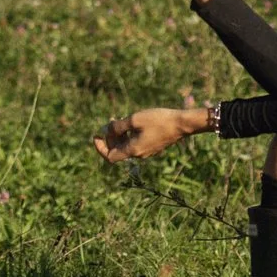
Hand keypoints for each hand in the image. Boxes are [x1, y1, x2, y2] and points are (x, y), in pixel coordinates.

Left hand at [92, 106, 207, 162]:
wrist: (182, 124)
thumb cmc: (158, 120)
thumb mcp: (134, 120)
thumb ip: (118, 126)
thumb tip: (107, 130)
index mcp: (133, 150)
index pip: (110, 157)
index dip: (100, 148)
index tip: (95, 136)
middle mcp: (139, 154)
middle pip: (117, 151)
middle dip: (110, 137)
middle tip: (109, 122)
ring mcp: (147, 151)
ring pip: (126, 146)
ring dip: (119, 135)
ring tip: (119, 120)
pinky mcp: (153, 146)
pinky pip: (135, 143)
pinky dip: (129, 135)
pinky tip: (132, 123)